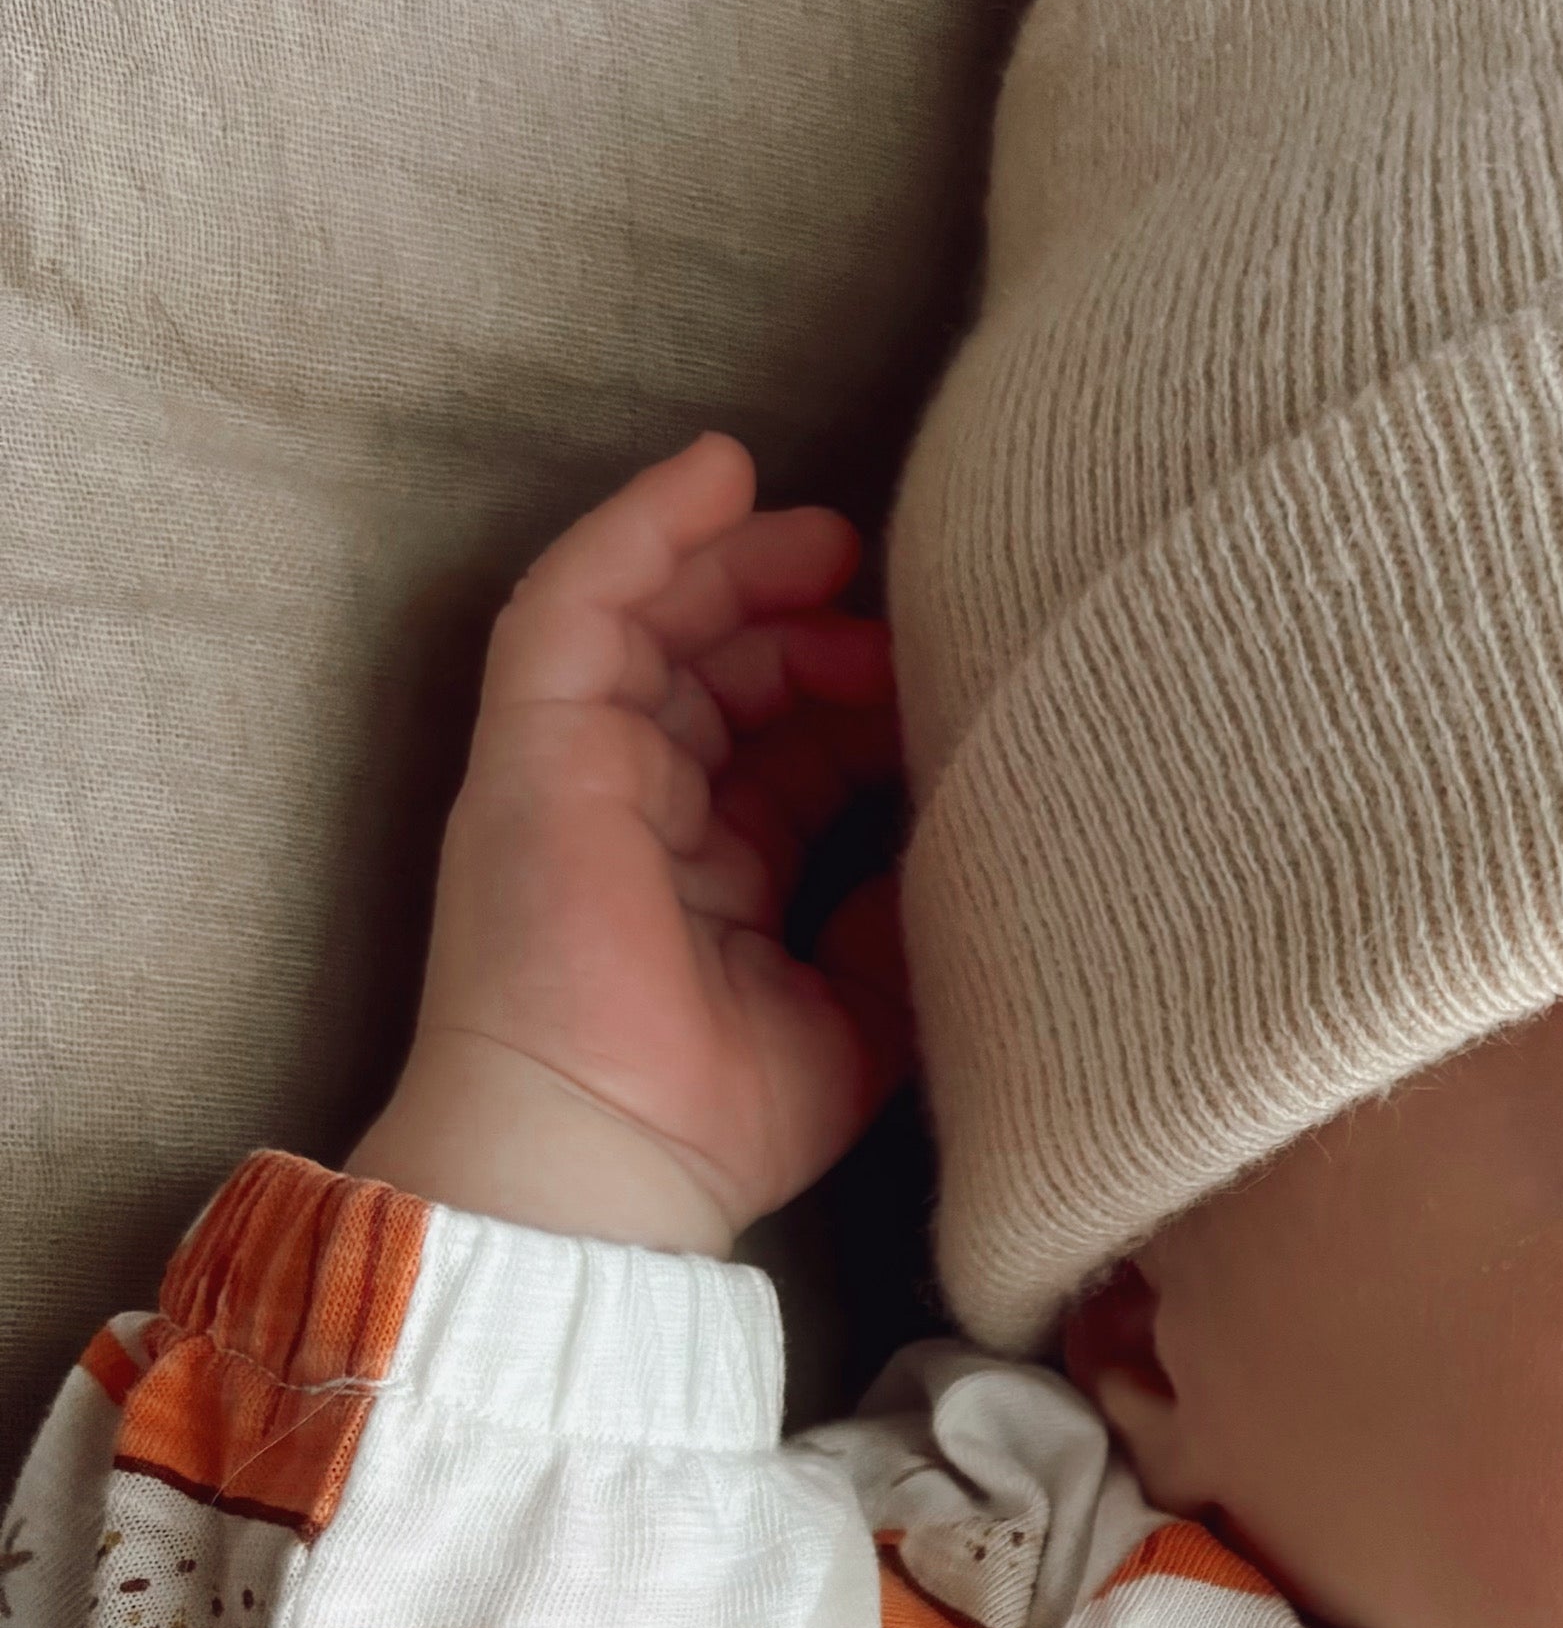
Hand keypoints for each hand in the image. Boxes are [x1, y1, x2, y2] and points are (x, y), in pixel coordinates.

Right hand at [348, 435, 906, 1249]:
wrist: (612, 1156)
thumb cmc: (722, 1115)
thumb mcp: (859, 1012)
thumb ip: (901, 923)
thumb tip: (966, 840)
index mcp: (714, 876)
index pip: (783, 750)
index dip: (857, 702)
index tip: (941, 677)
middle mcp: (641, 814)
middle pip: (722, 671)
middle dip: (807, 616)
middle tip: (901, 587)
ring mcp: (579, 774)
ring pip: (654, 619)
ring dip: (740, 560)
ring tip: (835, 535)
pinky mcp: (532, 747)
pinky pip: (574, 604)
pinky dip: (641, 528)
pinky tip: (719, 471)